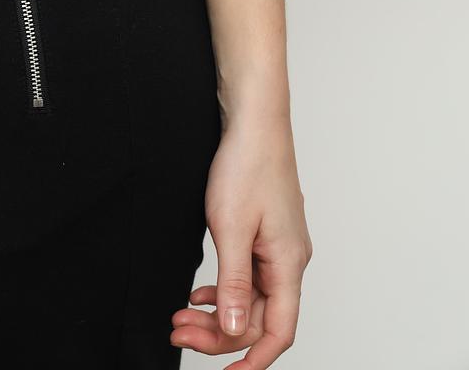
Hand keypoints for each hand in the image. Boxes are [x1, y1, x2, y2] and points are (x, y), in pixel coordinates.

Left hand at [169, 119, 312, 368]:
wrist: (255, 123)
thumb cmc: (248, 165)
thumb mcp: (231, 228)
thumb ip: (232, 283)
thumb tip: (233, 331)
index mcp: (288, 264)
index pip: (279, 331)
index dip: (253, 359)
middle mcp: (290, 259)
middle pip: (259, 317)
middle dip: (218, 333)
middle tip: (178, 331)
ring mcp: (280, 246)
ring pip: (250, 297)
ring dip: (217, 311)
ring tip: (181, 315)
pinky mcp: (267, 233)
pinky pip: (249, 275)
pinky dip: (223, 288)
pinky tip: (200, 291)